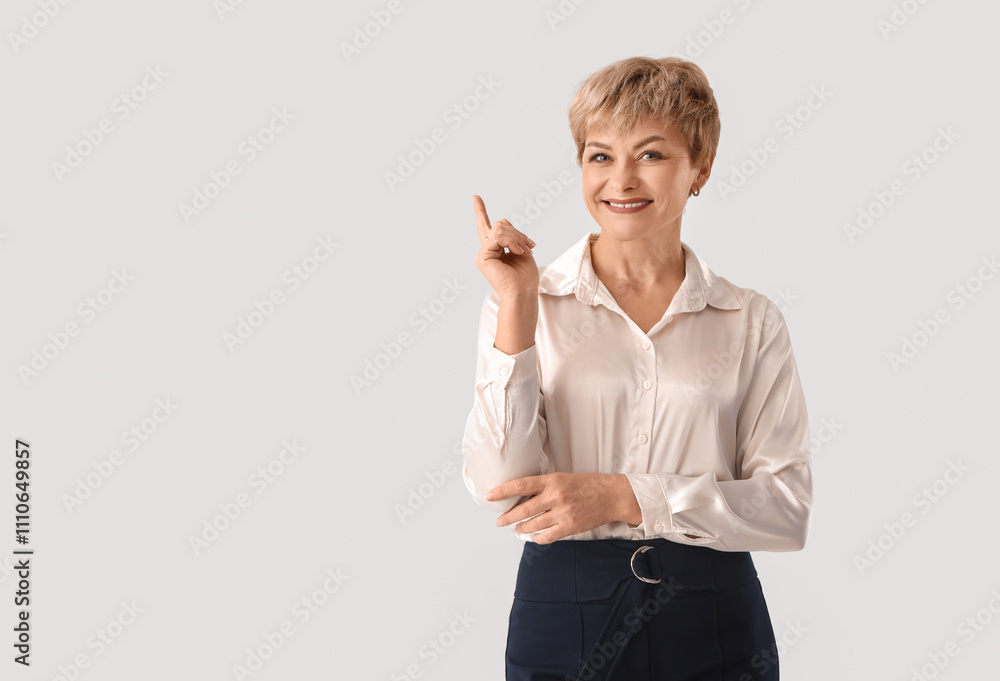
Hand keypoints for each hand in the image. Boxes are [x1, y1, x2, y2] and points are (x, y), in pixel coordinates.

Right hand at [472, 194, 538, 300]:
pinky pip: (498, 237)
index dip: (481, 211)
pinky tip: (518, 253)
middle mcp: (487, 250)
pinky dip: (512, 242)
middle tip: (529, 247)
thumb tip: (503, 220)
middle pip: (500, 224)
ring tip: (524, 252)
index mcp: (496, 249)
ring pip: (500, 228)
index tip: (475, 197)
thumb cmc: (525, 276)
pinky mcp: (482, 257)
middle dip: (518, 233)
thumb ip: (511, 234)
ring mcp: (483, 253)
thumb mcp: (522, 249)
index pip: (487, 226)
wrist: (523, 293)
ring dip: (517, 238)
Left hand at [487, 472, 630, 543]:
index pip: (521, 485)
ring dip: (521, 528)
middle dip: (508, 517)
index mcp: (552, 480)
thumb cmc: (587, 484)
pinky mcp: (570, 527)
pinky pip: (547, 536)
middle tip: (499, 521)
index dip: (502, 491)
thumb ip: (544, 485)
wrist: (611, 495)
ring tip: (516, 528)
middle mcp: (555, 496)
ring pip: (533, 524)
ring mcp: (563, 513)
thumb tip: (522, 493)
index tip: (489, 496)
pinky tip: (534, 536)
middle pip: (523, 509)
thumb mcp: (563, 477)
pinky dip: (537, 538)